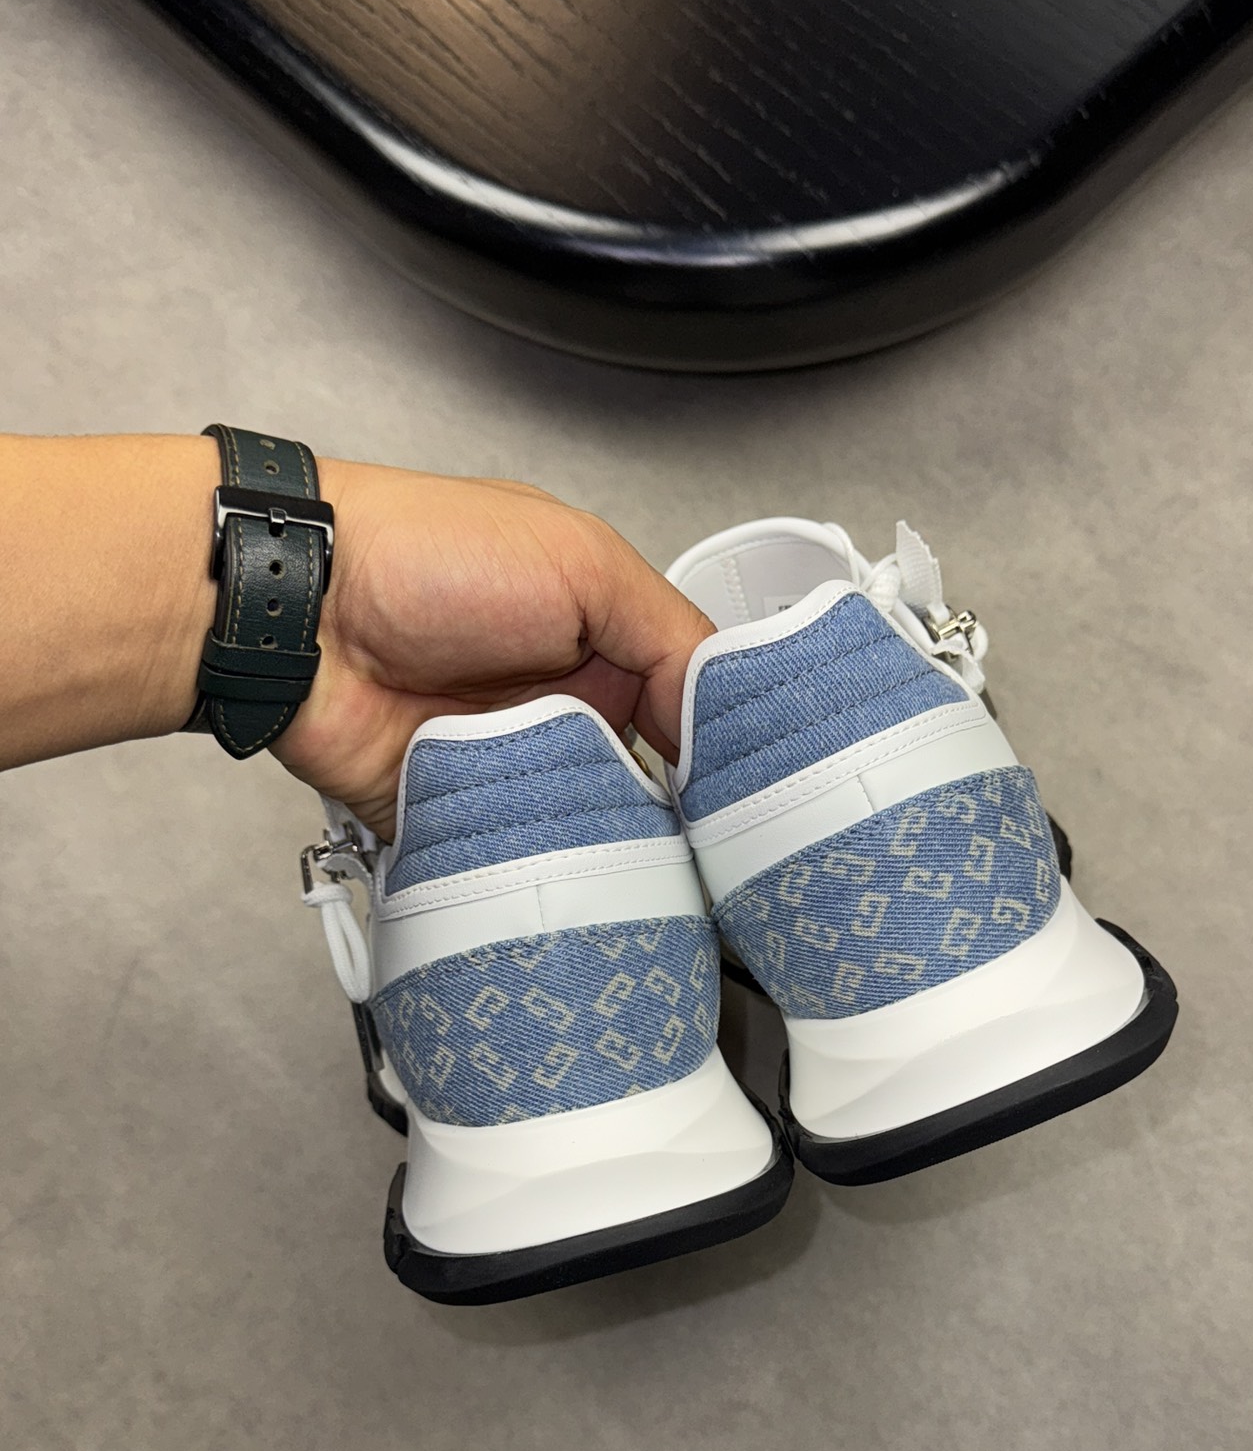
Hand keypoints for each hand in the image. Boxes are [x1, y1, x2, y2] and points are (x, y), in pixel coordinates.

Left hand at [276, 460, 711, 839]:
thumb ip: (668, 634)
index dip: (719, 757)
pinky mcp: (453, 821)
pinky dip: (531, 877)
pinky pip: (507, 866)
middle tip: (705, 857)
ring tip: (639, 874)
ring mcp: (506, 770)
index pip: (683, 714)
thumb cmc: (428, 558)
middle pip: (643, 790)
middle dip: (670, 823)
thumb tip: (720, 718)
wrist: (302, 611)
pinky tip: (568, 891)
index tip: (751, 802)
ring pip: (583, 837)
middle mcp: (559, 711)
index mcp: (599, 644)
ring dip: (604, 852)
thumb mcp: (582, 563)